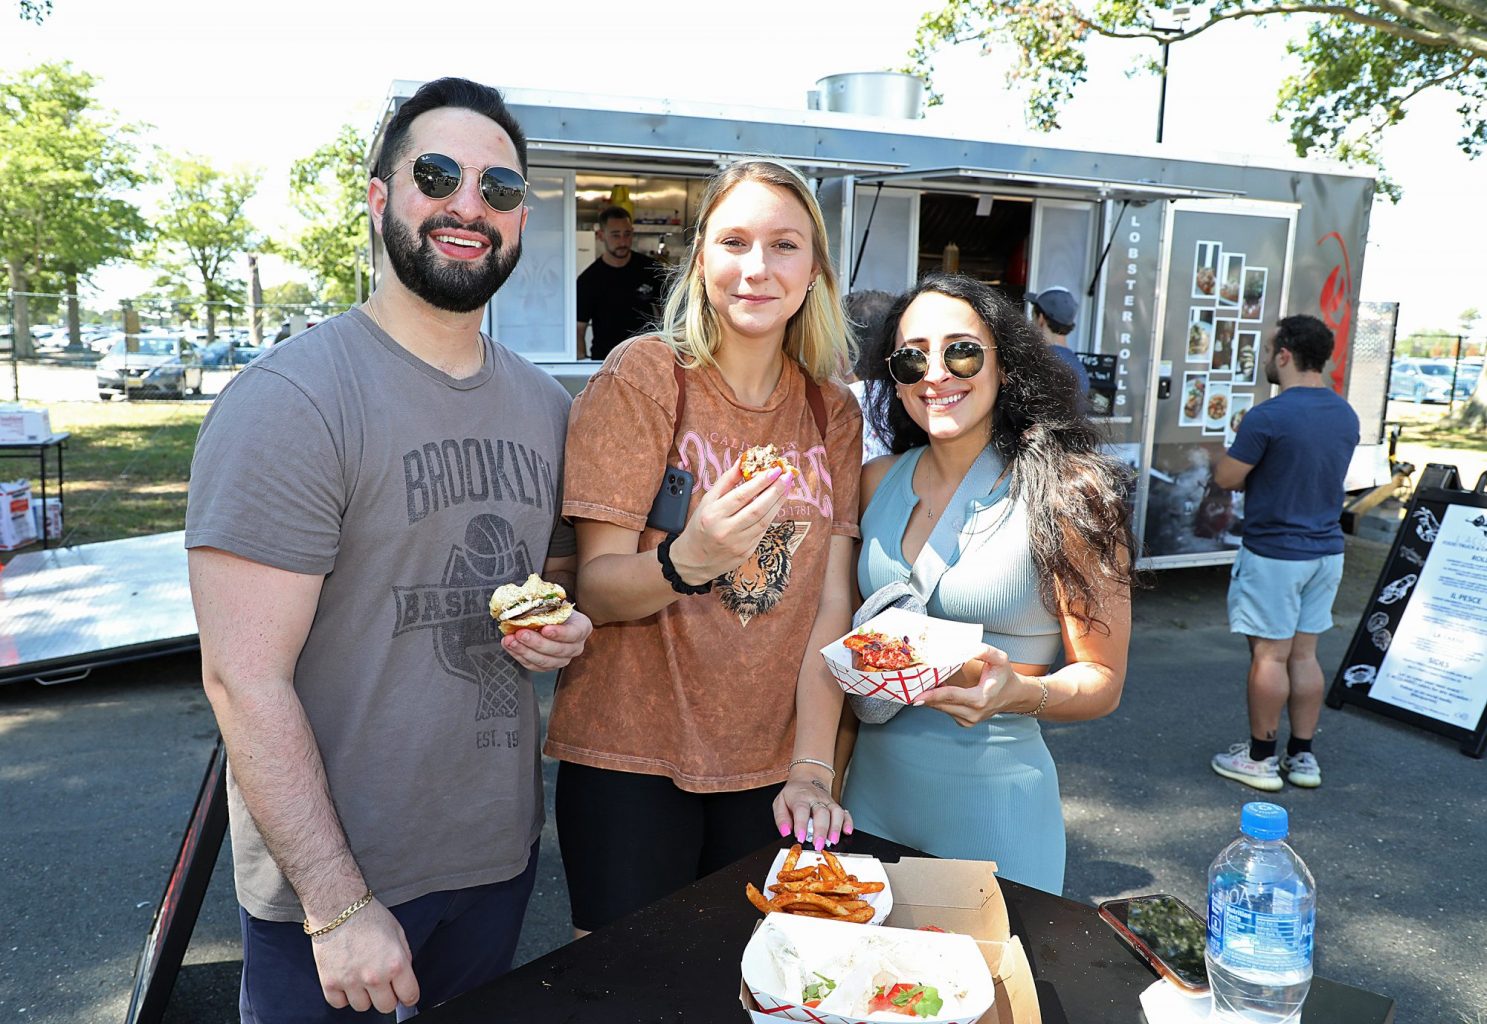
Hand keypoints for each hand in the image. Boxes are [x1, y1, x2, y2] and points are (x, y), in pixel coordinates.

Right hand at [310, 899, 418, 1013]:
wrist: (338, 907)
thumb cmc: (368, 915)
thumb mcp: (397, 932)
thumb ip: (404, 957)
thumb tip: (404, 977)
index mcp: (395, 963)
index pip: (409, 996)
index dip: (408, 995)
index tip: (405, 993)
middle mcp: (374, 976)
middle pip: (386, 1006)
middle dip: (387, 996)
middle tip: (382, 983)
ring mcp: (351, 982)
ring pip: (362, 1007)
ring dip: (364, 996)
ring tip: (361, 977)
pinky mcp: (330, 983)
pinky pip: (339, 1004)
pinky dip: (343, 996)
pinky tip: (346, 980)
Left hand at [502, 610, 593, 671]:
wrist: (553, 619)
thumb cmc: (554, 609)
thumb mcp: (555, 601)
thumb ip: (546, 601)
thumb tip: (527, 596)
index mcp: (582, 628)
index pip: (574, 633)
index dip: (560, 633)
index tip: (545, 629)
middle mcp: (576, 647)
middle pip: (558, 650)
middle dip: (537, 642)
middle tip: (521, 633)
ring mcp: (563, 659)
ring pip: (545, 661)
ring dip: (525, 651)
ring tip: (511, 641)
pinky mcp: (548, 666)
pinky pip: (534, 666)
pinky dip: (520, 656)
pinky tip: (510, 646)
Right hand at [670, 458, 792, 583]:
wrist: (694, 559)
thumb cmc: (700, 525)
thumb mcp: (707, 500)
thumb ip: (726, 481)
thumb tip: (743, 462)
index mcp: (714, 514)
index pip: (741, 496)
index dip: (760, 483)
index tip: (774, 470)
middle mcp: (726, 530)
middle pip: (757, 509)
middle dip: (775, 491)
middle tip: (787, 476)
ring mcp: (738, 544)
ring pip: (764, 521)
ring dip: (778, 502)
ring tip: (787, 487)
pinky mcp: (746, 552)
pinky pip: (762, 531)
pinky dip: (771, 515)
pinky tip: (777, 503)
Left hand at [772, 767, 852, 851]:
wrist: (808, 777)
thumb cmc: (794, 794)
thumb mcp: (780, 802)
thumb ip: (781, 818)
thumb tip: (785, 832)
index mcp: (800, 797)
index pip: (801, 810)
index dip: (801, 824)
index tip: (800, 838)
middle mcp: (816, 799)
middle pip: (821, 812)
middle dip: (821, 830)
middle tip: (818, 845)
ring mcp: (828, 802)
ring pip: (836, 812)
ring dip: (835, 828)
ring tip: (833, 841)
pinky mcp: (836, 806)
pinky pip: (845, 813)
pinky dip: (848, 822)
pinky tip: (846, 832)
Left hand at [915, 645, 1016, 727]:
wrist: (1013, 695)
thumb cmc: (1004, 676)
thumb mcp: (999, 659)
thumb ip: (985, 651)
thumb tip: (967, 647)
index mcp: (980, 700)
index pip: (951, 697)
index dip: (933, 695)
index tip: (916, 695)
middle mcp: (973, 714)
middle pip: (941, 704)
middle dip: (925, 694)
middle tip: (910, 684)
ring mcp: (968, 721)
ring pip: (941, 709)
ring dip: (930, 697)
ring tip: (920, 683)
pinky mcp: (964, 722)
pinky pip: (946, 710)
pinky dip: (938, 701)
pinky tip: (935, 690)